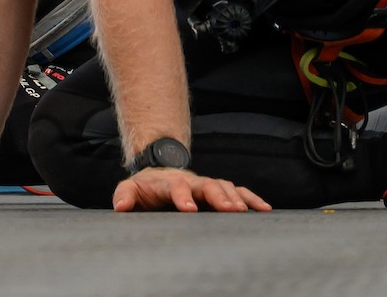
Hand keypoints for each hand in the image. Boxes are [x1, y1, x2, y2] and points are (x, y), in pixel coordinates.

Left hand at [111, 167, 269, 212]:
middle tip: (229, 210)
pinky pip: (238, 192)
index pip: (176, 187)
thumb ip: (125, 196)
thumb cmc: (145, 188)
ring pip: (224, 187)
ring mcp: (207, 185)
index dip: (182, 197)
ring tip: (245, 211)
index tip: (189, 209)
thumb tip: (121, 206)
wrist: (159, 175)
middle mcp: (192, 182)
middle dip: (218, 196)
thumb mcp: (130, 189)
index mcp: (170, 183)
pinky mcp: (218, 191)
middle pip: (207, 185)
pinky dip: (251, 199)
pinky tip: (265, 209)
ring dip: (236, 198)